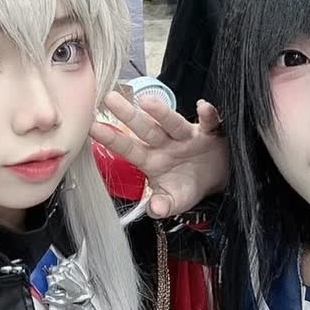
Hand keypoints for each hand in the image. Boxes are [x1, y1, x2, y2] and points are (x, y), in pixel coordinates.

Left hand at [90, 92, 227, 218]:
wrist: (216, 179)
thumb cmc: (187, 187)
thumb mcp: (175, 200)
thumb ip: (164, 205)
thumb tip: (155, 210)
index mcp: (152, 160)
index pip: (129, 149)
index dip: (112, 139)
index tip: (93, 127)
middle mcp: (165, 144)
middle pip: (145, 129)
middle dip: (129, 115)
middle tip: (110, 99)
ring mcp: (186, 137)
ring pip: (173, 123)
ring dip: (162, 113)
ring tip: (147, 102)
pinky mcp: (208, 133)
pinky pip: (209, 123)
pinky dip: (208, 115)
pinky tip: (203, 107)